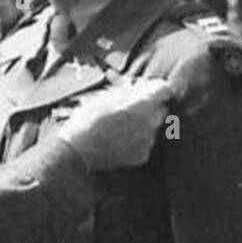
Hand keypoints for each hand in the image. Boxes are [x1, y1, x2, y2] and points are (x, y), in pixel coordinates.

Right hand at [56, 78, 172, 170]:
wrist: (77, 150)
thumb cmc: (87, 119)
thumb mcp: (105, 96)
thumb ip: (129, 90)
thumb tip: (141, 87)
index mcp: (143, 103)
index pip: (164, 89)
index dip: (154, 88)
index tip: (145, 90)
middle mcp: (151, 121)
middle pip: (160, 109)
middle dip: (148, 108)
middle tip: (127, 110)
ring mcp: (148, 140)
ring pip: (152, 127)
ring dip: (142, 125)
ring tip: (119, 128)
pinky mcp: (142, 155)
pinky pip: (145, 144)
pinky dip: (136, 142)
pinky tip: (119, 142)